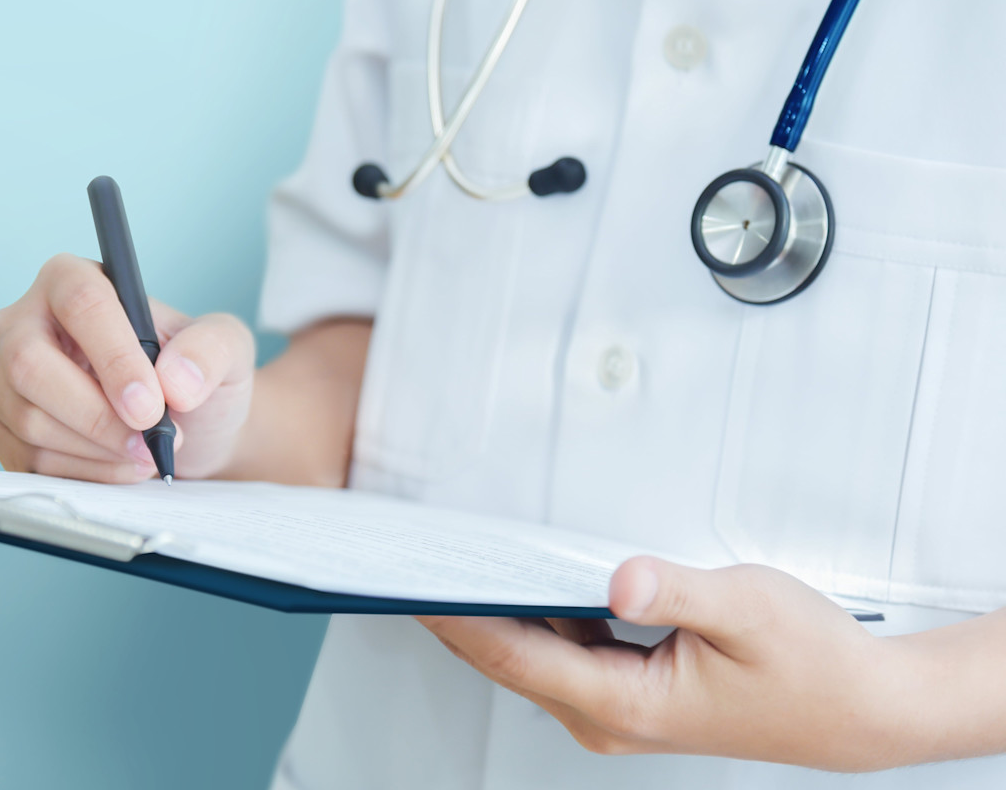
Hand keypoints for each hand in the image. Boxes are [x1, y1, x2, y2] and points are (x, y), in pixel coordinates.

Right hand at [0, 253, 254, 481]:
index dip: (113, 355)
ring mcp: (4, 379)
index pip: (78, 303)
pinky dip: (86, 472)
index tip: (150, 404)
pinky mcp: (4, 430)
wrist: (185, 428)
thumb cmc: (194, 376)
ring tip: (147, 453)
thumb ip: (211, 349)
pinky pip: (30, 460)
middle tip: (148, 441)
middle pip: (30, 364)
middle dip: (94, 414)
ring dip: (97, 449)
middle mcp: (24, 323)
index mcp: (70, 281)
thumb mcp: (226, 349)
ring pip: (29, 419)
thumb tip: (175, 378)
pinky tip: (121, 465)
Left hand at [416, 557, 922, 771]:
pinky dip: (532, 614)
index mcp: (623, 703)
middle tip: (410, 552)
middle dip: (456, 607)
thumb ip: (676, 590)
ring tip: (451, 552)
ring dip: (492, 609)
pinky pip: (559, 649)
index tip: (409, 579)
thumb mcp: (748, 609)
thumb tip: (620, 579)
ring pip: (530, 653)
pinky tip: (519, 574)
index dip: (453, 616)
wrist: (861, 710)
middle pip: (506, 656)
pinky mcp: (625, 692)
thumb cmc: (814, 665)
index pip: (512, 654)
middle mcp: (606, 716)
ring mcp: (612, 708)